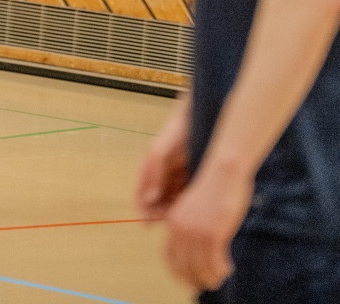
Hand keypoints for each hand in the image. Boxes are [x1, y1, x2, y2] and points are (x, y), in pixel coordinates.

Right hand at [135, 102, 190, 221]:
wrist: (199, 116)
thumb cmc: (176, 130)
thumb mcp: (159, 150)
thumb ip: (152, 172)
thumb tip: (149, 198)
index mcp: (149, 168)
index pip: (141, 196)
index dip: (143, 210)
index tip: (149, 223)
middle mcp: (160, 173)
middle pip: (156, 202)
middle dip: (159, 213)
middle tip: (169, 223)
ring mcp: (174, 175)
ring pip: (170, 200)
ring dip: (173, 210)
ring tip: (181, 217)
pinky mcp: (188, 175)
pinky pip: (184, 194)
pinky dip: (185, 203)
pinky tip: (192, 207)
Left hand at [164, 164, 253, 291]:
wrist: (224, 171)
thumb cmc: (213, 189)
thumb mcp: (194, 209)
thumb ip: (190, 227)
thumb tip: (194, 252)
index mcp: (174, 222)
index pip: (171, 258)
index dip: (180, 273)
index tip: (190, 280)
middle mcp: (181, 229)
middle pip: (184, 268)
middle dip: (195, 280)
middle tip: (207, 284)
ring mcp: (196, 232)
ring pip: (201, 269)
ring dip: (211, 278)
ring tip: (220, 277)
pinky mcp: (213, 234)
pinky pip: (215, 264)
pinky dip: (221, 270)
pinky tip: (228, 268)